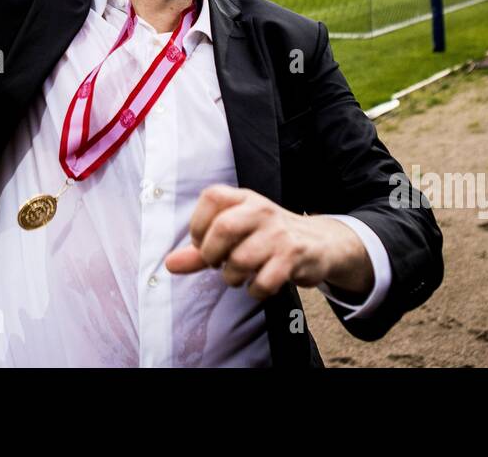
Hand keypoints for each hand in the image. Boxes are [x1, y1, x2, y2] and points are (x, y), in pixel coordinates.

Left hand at [164, 185, 371, 300]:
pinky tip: (257, 285)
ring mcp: (279, 233)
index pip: (212, 197)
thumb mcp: (235, 234)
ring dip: (232, 277)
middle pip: (223, 228)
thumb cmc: (266, 237)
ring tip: (238, 276)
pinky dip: (254, 290)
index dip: (198, 223)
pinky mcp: (294, 256)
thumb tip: (169, 264)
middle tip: (216, 263)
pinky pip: (264, 281)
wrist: (318, 243)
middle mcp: (261, 210)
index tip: (201, 243)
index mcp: (244, 198)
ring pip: (241, 259)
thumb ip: (199, 250)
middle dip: (211, 254)